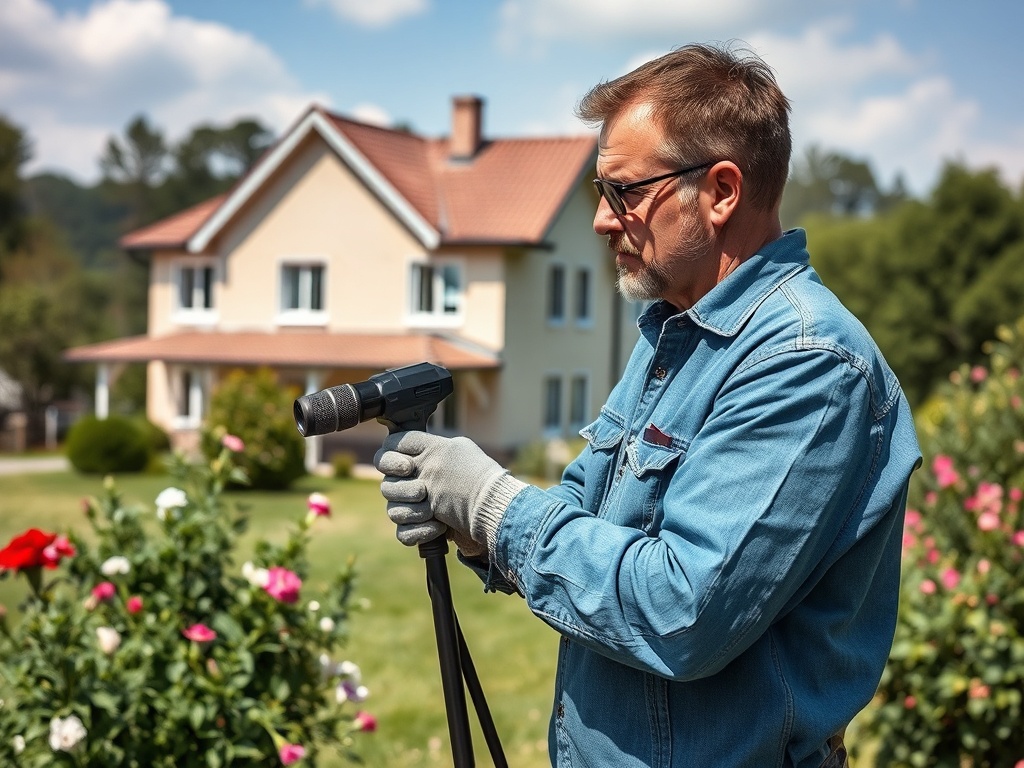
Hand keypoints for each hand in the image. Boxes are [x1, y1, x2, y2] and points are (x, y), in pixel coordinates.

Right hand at [373, 431, 520, 557]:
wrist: (492, 511)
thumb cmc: (476, 478)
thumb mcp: (455, 448)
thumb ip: (427, 442)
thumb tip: (405, 431)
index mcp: (419, 461)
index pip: (386, 455)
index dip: (390, 460)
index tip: (409, 467)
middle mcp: (413, 484)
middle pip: (386, 485)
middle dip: (404, 489)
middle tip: (423, 492)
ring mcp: (414, 509)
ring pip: (393, 511)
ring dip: (413, 511)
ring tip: (434, 512)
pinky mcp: (420, 531)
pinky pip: (404, 533)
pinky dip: (419, 532)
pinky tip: (438, 528)